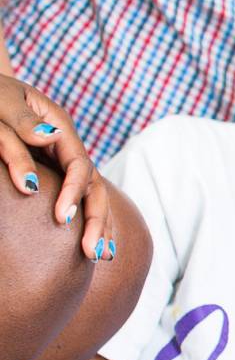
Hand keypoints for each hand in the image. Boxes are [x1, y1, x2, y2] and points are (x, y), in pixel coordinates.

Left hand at [0, 74, 112, 259]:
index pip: (79, 165)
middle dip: (97, 219)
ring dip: (99, 225)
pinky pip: (77, 198)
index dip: (74, 193)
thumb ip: (23, 123)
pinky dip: (87, 220)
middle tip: (92, 252)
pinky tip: (91, 243)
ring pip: (91, 194)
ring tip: (100, 256)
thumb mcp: (1, 103)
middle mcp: (67, 146)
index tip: (62, 220)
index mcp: (59, 126)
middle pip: (93, 185)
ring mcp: (61, 160)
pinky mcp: (52, 172)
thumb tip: (50, 137)